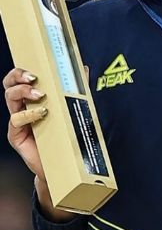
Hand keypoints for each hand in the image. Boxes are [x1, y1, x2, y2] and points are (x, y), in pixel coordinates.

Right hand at [4, 67, 75, 221]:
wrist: (64, 162)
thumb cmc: (66, 134)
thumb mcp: (73, 107)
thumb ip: (77, 88)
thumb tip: (83, 68)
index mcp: (34, 98)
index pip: (20, 78)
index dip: (22, 70)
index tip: (36, 67)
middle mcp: (23, 107)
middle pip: (10, 85)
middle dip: (17, 76)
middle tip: (32, 77)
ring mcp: (19, 121)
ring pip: (10, 99)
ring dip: (23, 92)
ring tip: (39, 94)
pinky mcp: (17, 136)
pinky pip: (16, 121)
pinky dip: (27, 114)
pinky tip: (40, 113)